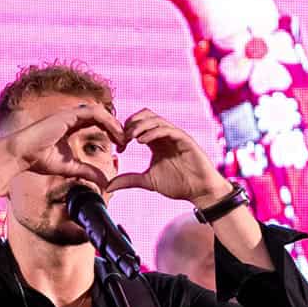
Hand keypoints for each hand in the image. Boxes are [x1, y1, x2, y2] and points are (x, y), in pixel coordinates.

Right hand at [0, 101, 125, 190]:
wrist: (22, 154)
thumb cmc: (40, 160)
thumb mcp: (71, 168)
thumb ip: (88, 172)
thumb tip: (105, 182)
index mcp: (73, 126)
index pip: (99, 124)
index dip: (112, 133)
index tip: (121, 147)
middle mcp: (73, 117)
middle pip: (103, 117)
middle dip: (117, 128)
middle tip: (127, 143)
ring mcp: (71, 114)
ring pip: (101, 113)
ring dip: (115, 125)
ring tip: (124, 139)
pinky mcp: (69, 115)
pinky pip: (95, 113)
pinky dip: (108, 121)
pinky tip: (115, 134)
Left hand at [104, 109, 227, 205]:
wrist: (199, 191)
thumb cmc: (178, 185)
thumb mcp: (148, 181)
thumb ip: (129, 180)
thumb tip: (108, 186)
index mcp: (156, 141)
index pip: (138, 124)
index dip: (125, 131)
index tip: (118, 147)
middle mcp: (165, 135)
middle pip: (145, 115)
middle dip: (131, 123)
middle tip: (122, 139)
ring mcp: (175, 135)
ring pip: (155, 119)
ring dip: (140, 126)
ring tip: (130, 138)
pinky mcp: (185, 139)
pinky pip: (167, 129)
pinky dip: (153, 132)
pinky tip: (142, 141)